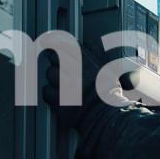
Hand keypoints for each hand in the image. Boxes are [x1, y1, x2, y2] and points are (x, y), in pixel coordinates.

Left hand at [41, 42, 159, 158]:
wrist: (108, 116)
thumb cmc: (113, 95)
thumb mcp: (108, 69)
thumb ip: (96, 56)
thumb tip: (91, 44)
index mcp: (85, 59)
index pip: (62, 43)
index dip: (54, 42)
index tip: (48, 42)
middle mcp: (72, 69)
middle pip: (53, 60)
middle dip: (57, 65)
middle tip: (63, 72)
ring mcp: (63, 85)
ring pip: (49, 75)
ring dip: (55, 80)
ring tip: (65, 87)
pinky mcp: (58, 100)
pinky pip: (47, 92)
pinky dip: (51, 95)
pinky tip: (60, 98)